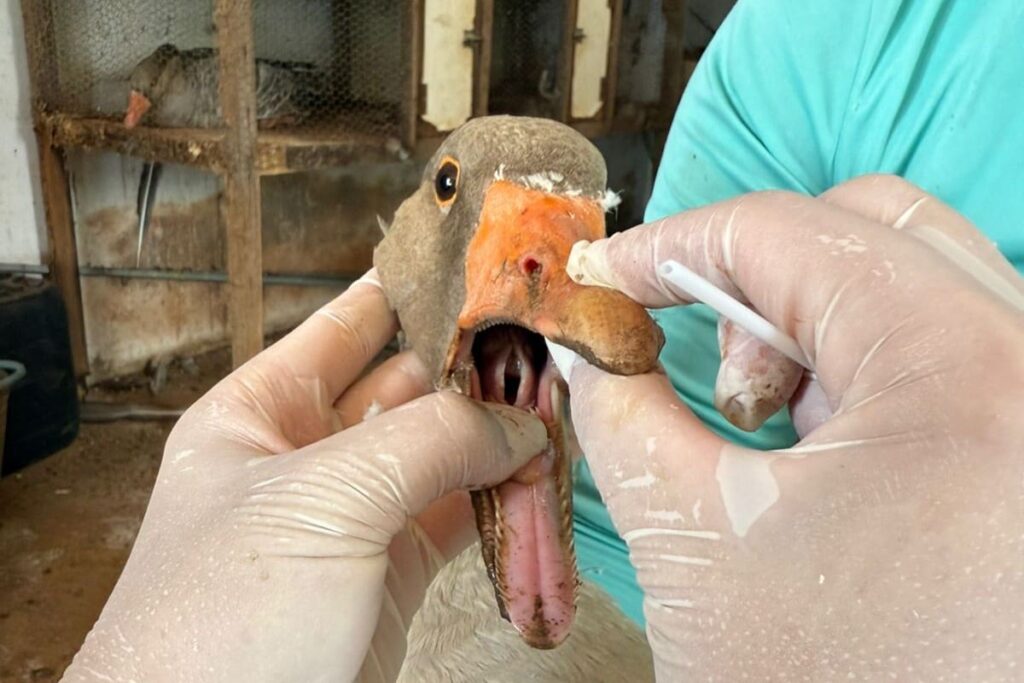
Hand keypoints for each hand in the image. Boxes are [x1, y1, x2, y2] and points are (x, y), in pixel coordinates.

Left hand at [63, 271, 545, 682]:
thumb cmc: (216, 631)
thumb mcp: (321, 503)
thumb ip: (426, 442)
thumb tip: (516, 420)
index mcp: (260, 415)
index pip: (349, 324)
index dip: (412, 287)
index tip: (478, 259)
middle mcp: (306, 459)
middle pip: (407, 387)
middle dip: (475, 364)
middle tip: (547, 338)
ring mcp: (353, 520)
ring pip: (441, 455)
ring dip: (498, 433)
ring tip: (561, 402)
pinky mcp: (392, 578)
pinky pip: (459, 517)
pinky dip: (501, 496)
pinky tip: (540, 472)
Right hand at [563, 175, 1023, 679]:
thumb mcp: (697, 545)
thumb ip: (622, 418)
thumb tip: (589, 353)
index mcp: (962, 368)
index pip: (784, 231)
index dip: (670, 245)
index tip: (607, 276)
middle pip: (871, 230)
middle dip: (754, 281)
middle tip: (697, 359)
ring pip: (912, 283)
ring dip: (810, 332)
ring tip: (762, 428)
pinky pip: (941, 350)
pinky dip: (858, 373)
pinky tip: (818, 456)